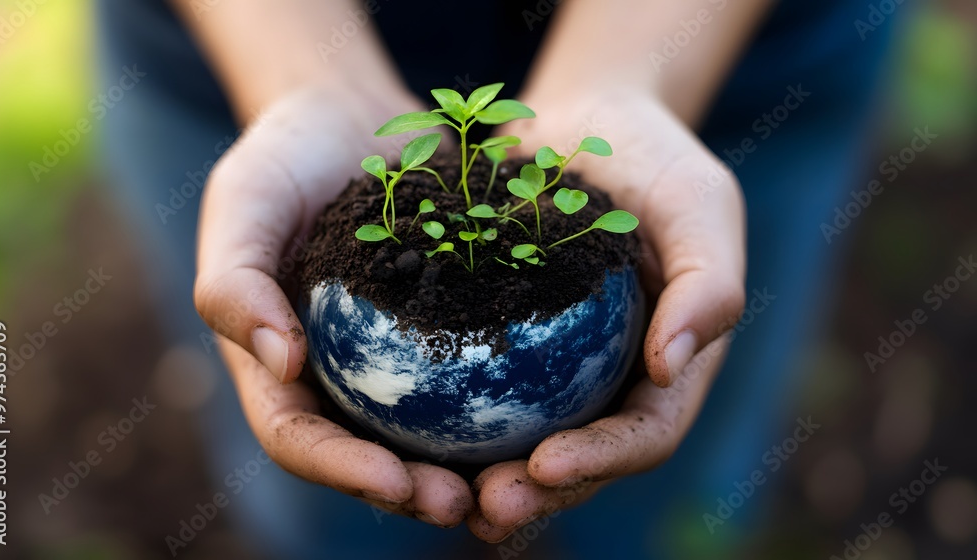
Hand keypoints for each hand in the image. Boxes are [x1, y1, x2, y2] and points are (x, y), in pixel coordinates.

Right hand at [193, 83, 474, 527]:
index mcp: (278, 366)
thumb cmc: (284, 157)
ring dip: (469, 465)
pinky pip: (476, 371)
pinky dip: (507, 398)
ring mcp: (393, 356)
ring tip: (518, 479)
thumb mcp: (245, 204)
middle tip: (466, 502)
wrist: (351, 117)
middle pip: (370, 454)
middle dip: (414, 492)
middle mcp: (337, 374)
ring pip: (429, 430)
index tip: (395, 481)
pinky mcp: (447, 325)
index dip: (342, 471)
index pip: (300, 438)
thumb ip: (238, 282)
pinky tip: (554, 407)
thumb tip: (282, 365)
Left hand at [468, 88, 746, 541]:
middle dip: (535, 493)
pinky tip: (394, 432)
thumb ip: (708, 283)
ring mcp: (555, 364)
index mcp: (668, 364)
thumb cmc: (655, 157)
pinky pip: (471, 383)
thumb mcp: (699, 205)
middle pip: (578, 456)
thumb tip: (672, 366)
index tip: (545, 465)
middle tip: (483, 507)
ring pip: (519, 436)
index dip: (601, 461)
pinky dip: (442, 416)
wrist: (587, 117)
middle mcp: (610, 377)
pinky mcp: (500, 337)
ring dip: (481, 474)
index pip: (644, 433)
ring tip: (430, 493)